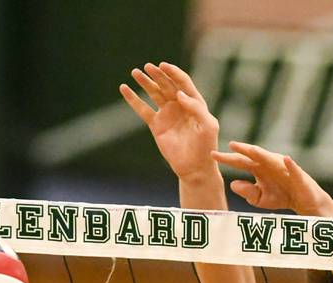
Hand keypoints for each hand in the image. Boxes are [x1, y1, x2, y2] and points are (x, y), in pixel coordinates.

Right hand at [120, 62, 219, 180]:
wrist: (195, 167)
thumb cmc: (206, 147)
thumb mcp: (208, 126)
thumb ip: (196, 108)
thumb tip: (179, 94)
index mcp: (194, 103)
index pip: (183, 82)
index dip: (173, 73)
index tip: (164, 66)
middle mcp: (180, 105)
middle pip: (167, 85)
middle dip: (158, 74)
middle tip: (148, 66)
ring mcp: (167, 114)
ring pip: (154, 93)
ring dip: (145, 82)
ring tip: (135, 72)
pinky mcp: (156, 125)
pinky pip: (142, 109)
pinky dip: (133, 99)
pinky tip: (124, 88)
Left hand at [211, 142, 332, 216]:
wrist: (303, 202)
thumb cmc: (281, 196)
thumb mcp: (259, 199)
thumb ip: (246, 192)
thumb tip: (233, 184)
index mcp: (259, 169)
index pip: (240, 162)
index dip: (227, 158)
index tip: (212, 155)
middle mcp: (270, 164)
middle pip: (253, 156)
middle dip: (243, 150)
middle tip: (230, 145)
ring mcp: (284, 168)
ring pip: (272, 159)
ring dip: (262, 154)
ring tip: (251, 149)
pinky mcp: (299, 176)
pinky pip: (294, 170)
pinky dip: (290, 165)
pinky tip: (286, 159)